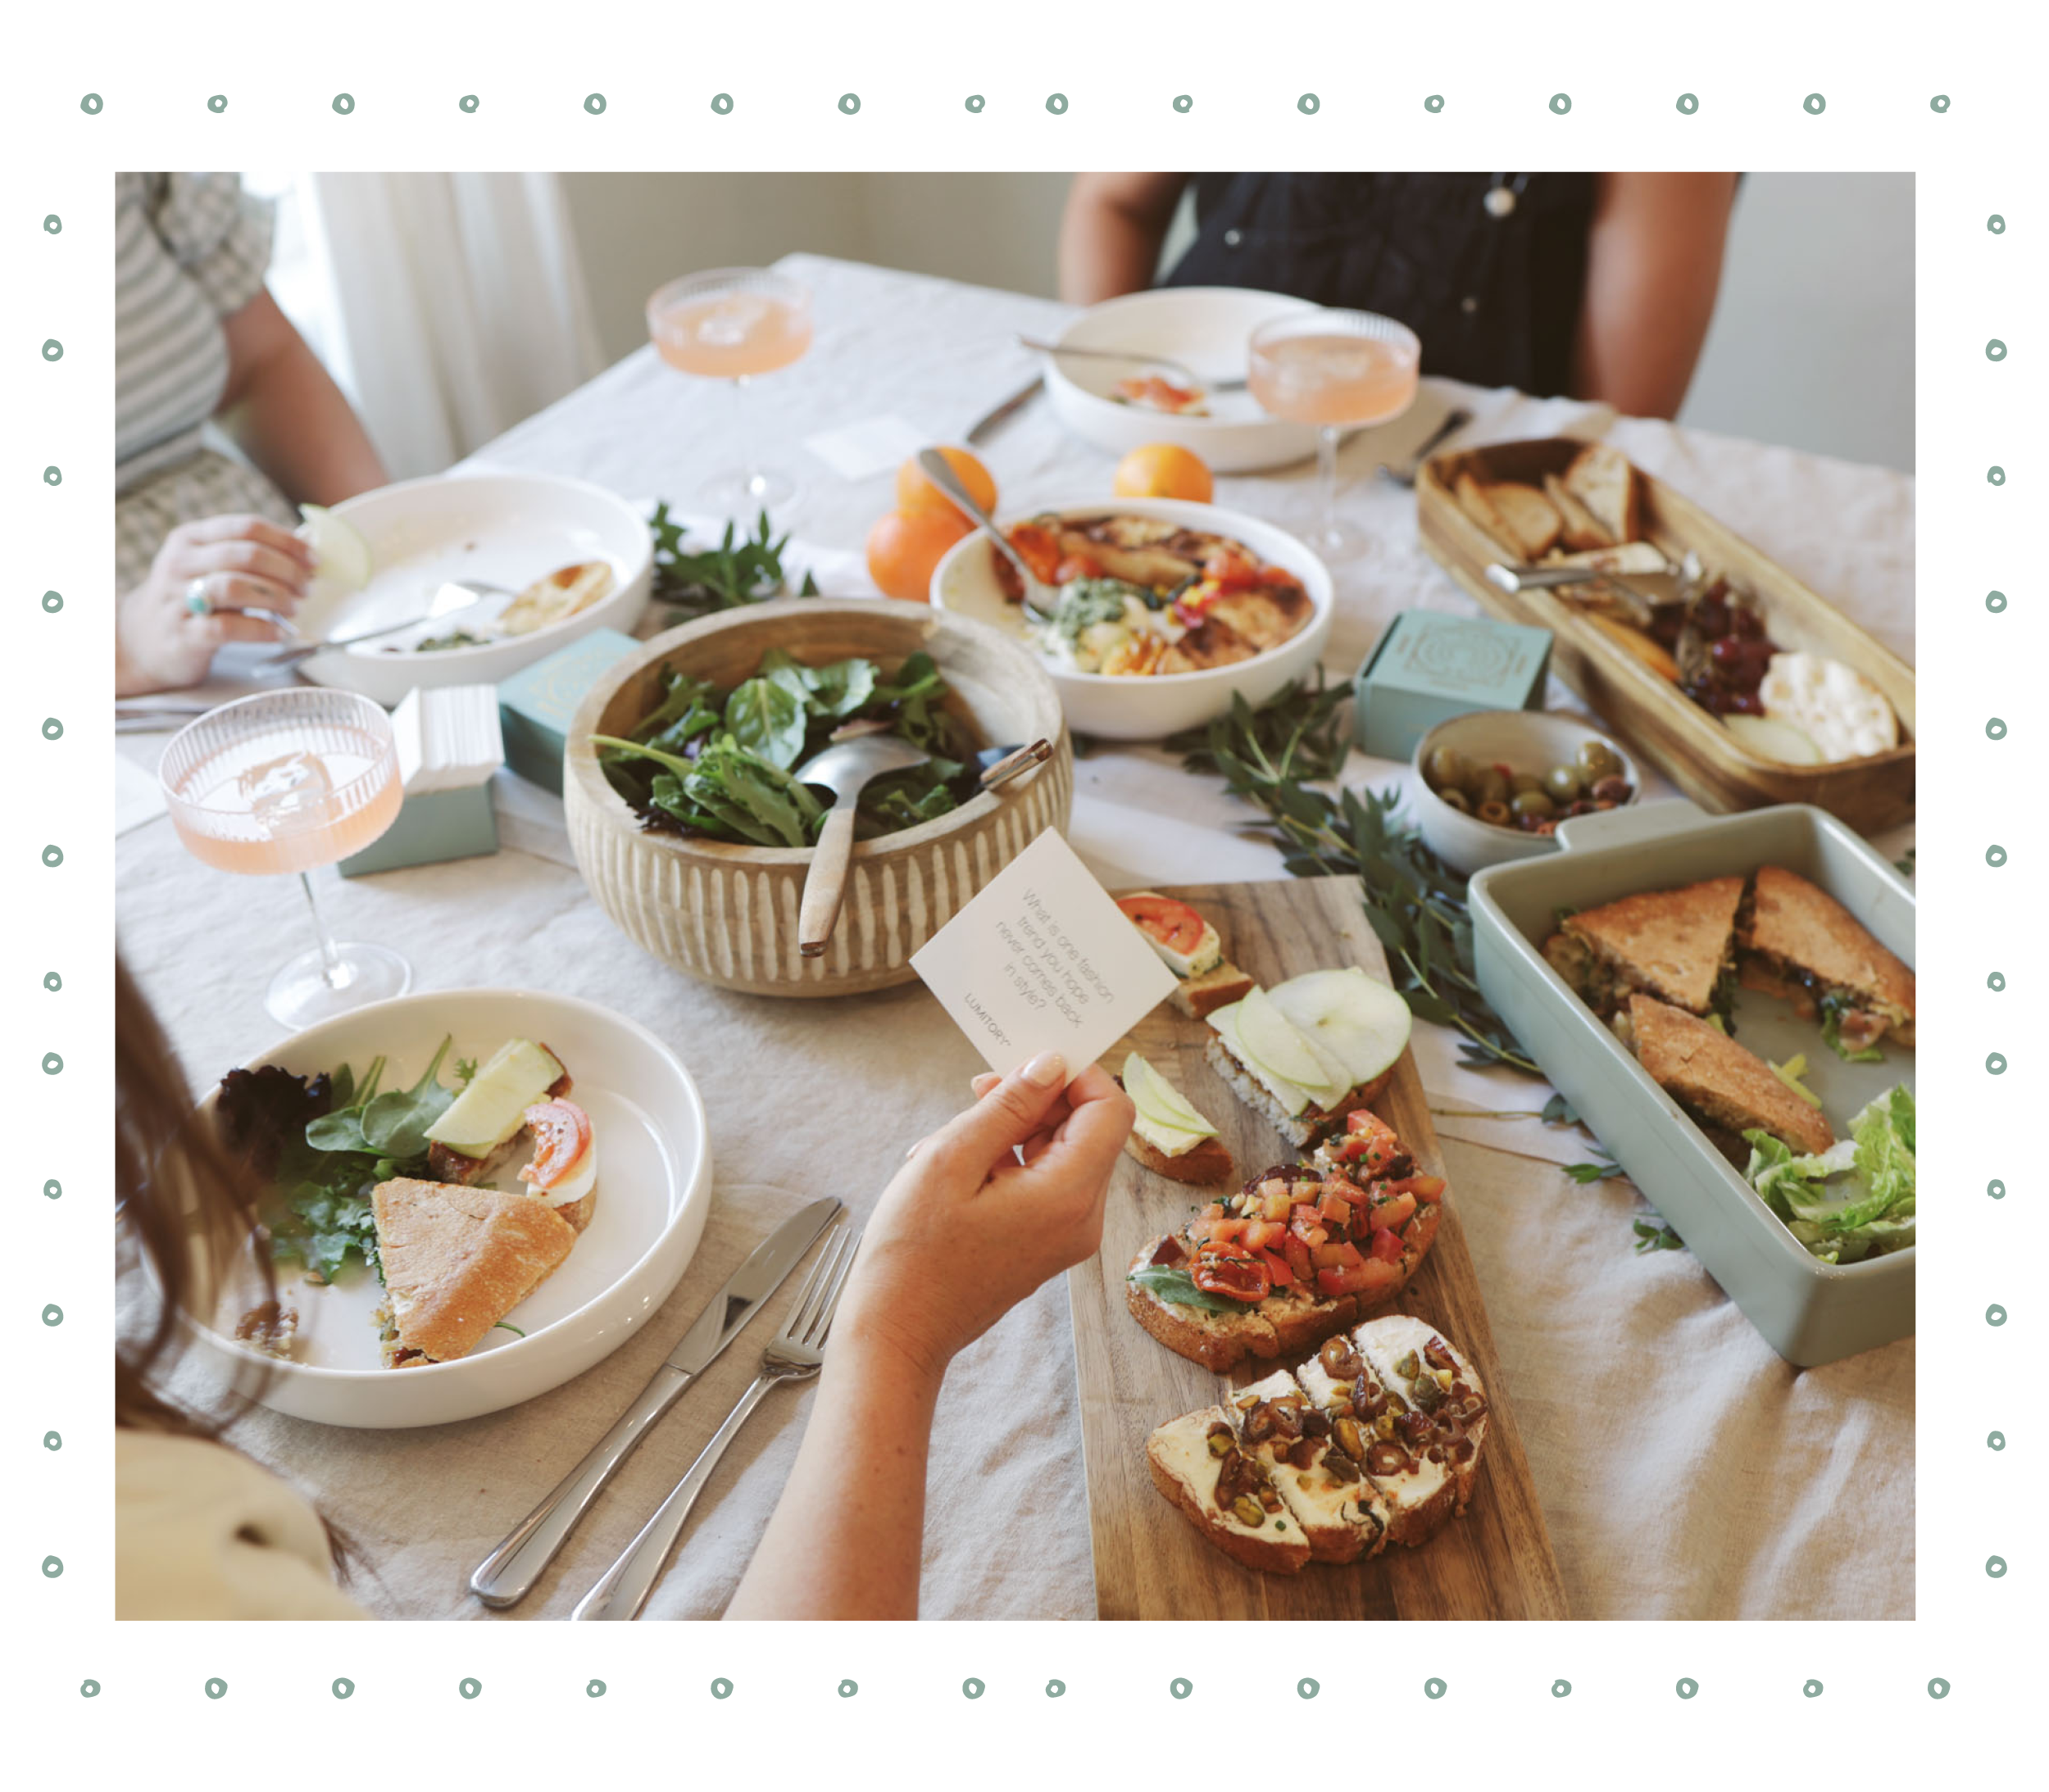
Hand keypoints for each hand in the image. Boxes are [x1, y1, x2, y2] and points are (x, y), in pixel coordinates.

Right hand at [117, 513, 314, 694]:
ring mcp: (178, 599)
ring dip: (276, 597)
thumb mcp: (210, 567)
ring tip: (294, 608)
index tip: (313, 560)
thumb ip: (249, 556)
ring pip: (235, 587)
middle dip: (287, 571)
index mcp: (190, 538)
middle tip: (307, 588)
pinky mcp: (184, 635)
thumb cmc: (192, 598)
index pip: (246, 527)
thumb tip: (306, 548)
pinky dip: (262, 630)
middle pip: (246, 555)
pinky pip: (228, 627)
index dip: (287, 542)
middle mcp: (180, 563)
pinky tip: (280, 633)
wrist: (143, 640)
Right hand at [833, 1053, 1135, 1381]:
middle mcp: (1082, 1218)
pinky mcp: (1046, 1244)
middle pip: (1089, 1129)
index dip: (1077, 1074)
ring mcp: (1067, 1236)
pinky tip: (956, 1169)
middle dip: (1039, 1099)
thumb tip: (1050, 1064)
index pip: (1110, 1109)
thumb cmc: (913, 1252)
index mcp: (1068, 1196)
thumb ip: (1009, 1106)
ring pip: (1063, 1153)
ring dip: (1015, 1130)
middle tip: (978, 1089)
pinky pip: (1046, 1183)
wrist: (896, 1333)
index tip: (1026, 1061)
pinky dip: (1009, 1162)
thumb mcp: (952, 1158)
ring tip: (951, 1141)